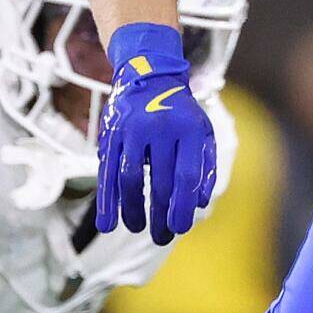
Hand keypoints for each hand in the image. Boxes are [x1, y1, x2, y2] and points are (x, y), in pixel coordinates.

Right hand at [94, 24, 216, 245]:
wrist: (150, 76)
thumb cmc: (180, 112)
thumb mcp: (202, 130)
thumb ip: (204, 165)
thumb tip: (198, 204)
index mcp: (189, 129)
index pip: (187, 175)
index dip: (182, 205)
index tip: (180, 228)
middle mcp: (161, 129)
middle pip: (161, 181)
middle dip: (161, 214)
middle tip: (162, 236)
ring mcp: (133, 131)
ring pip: (131, 180)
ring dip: (134, 210)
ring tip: (139, 228)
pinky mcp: (111, 136)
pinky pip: (108, 173)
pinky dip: (107, 201)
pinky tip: (108, 223)